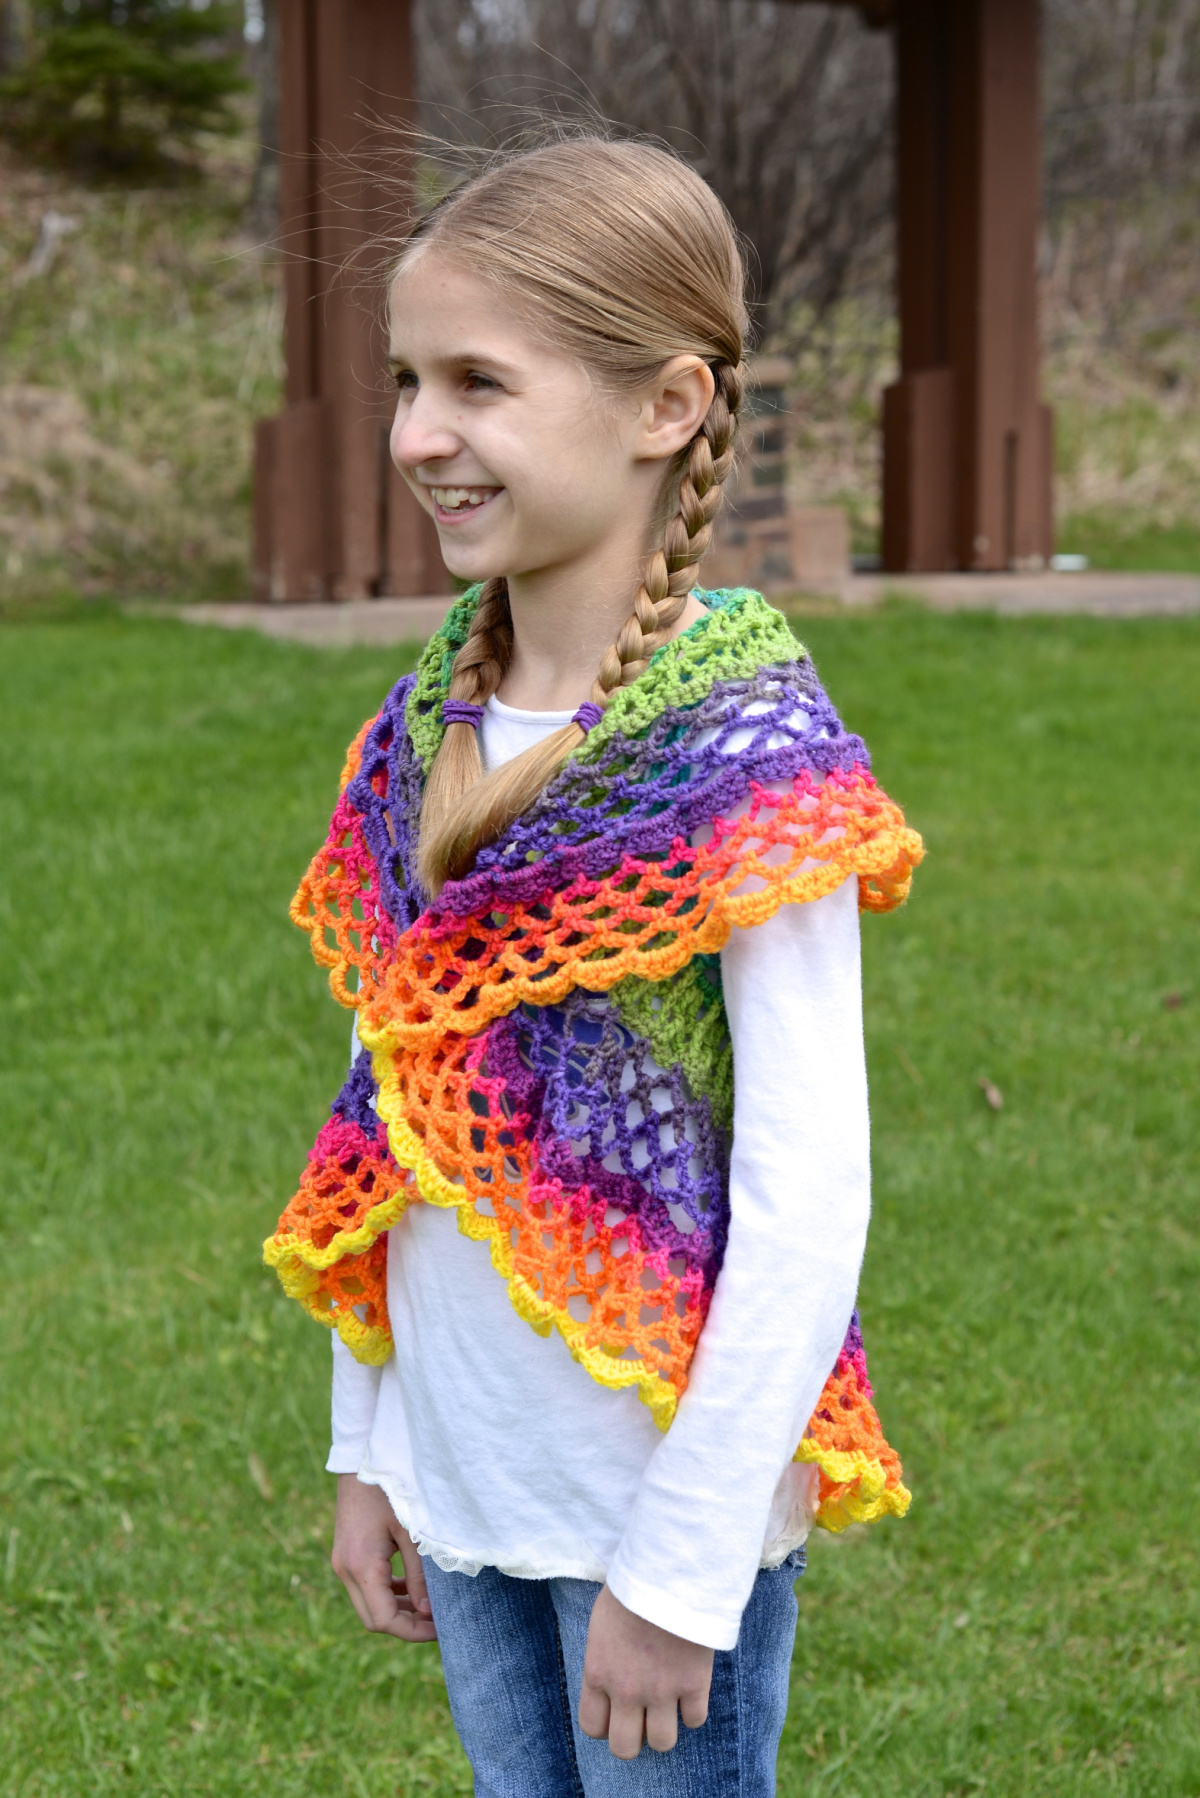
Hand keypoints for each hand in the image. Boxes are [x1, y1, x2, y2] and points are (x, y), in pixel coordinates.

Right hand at [330, 1474, 437, 1642]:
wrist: (361, 1462)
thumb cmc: (390, 1491)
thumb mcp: (411, 1532)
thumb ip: (418, 1575)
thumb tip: (427, 1612)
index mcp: (361, 1566)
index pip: (383, 1620)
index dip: (412, 1631)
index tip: (440, 1630)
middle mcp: (346, 1571)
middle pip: (373, 1619)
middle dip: (405, 1626)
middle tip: (437, 1623)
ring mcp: (343, 1565)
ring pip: (369, 1606)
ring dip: (397, 1612)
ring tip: (429, 1609)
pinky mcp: (346, 1557)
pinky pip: (366, 1589)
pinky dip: (387, 1595)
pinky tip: (411, 1589)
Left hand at [579, 1584, 713, 1757]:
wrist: (668, 1571)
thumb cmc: (632, 1587)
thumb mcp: (601, 1622)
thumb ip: (603, 1658)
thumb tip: (608, 1677)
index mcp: (598, 1673)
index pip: (592, 1727)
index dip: (606, 1725)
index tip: (617, 1713)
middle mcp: (626, 1690)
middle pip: (625, 1748)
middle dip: (634, 1737)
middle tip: (643, 1717)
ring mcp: (661, 1691)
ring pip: (663, 1743)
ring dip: (665, 1727)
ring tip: (668, 1706)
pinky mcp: (694, 1684)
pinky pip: (695, 1720)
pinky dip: (694, 1710)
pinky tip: (690, 1690)